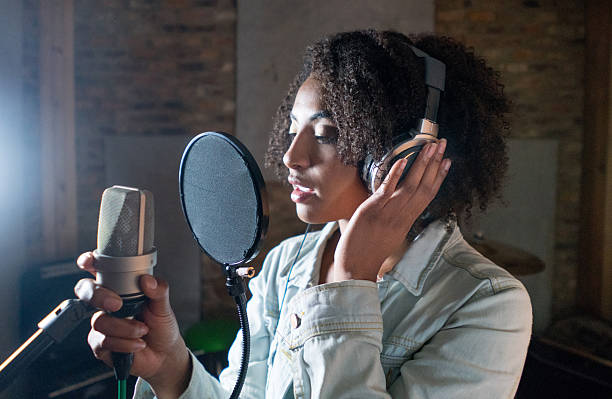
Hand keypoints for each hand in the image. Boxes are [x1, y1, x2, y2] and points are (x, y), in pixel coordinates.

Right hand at [74, 252, 190, 397]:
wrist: (164, 354)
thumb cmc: (161, 326)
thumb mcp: (164, 305)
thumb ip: (159, 290)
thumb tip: (148, 280)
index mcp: (121, 287)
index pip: (99, 270)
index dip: (89, 262)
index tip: (89, 262)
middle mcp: (108, 303)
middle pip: (86, 290)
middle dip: (98, 296)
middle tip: (117, 304)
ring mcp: (102, 323)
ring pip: (99, 320)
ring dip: (124, 327)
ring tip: (142, 330)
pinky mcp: (100, 344)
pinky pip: (103, 341)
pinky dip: (124, 343)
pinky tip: (137, 344)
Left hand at [333, 139, 450, 281]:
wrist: (355, 268)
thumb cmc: (369, 252)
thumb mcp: (388, 233)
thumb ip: (395, 216)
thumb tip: (395, 199)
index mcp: (407, 221)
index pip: (428, 195)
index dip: (439, 177)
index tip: (447, 162)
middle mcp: (401, 216)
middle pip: (424, 187)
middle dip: (435, 164)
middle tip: (442, 144)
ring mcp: (387, 213)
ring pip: (410, 186)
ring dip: (421, 164)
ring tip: (430, 147)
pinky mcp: (372, 211)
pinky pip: (386, 191)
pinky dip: (395, 175)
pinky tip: (402, 161)